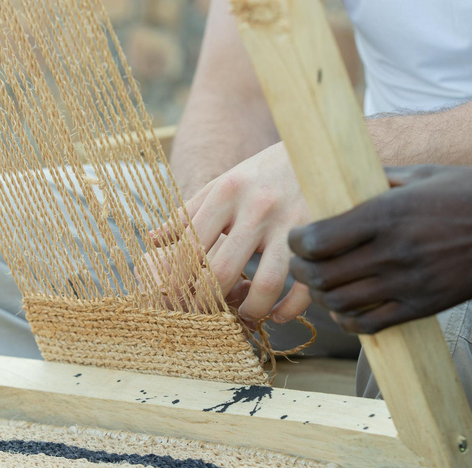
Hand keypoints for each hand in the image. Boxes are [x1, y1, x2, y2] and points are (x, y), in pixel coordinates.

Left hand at [157, 142, 312, 323]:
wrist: (318, 147)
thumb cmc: (262, 173)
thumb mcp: (223, 184)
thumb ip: (188, 213)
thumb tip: (152, 240)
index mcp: (227, 192)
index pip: (191, 247)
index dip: (179, 281)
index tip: (177, 299)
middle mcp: (257, 207)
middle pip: (222, 271)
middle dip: (209, 303)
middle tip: (206, 316)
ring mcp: (290, 222)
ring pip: (266, 283)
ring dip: (251, 310)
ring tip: (245, 315)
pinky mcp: (320, 235)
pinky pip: (305, 285)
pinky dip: (290, 309)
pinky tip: (278, 314)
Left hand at [288, 165, 471, 333]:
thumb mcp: (423, 173)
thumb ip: (379, 180)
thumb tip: (343, 181)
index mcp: (388, 214)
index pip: (318, 239)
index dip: (296, 241)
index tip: (296, 237)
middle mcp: (393, 251)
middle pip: (321, 275)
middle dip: (300, 270)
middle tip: (300, 262)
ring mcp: (408, 283)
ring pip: (340, 302)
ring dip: (320, 296)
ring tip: (319, 283)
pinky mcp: (423, 306)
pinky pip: (371, 324)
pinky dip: (347, 320)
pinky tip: (345, 308)